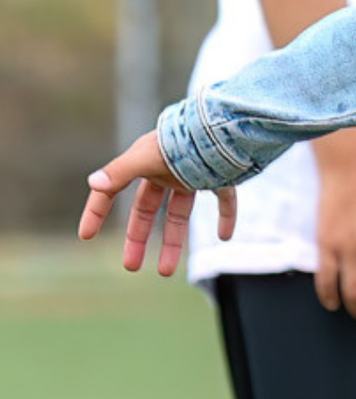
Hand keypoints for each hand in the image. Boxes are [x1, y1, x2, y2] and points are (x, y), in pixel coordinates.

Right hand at [79, 134, 234, 274]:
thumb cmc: (179, 139)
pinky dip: (226, 218)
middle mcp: (166, 171)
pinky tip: (225, 237)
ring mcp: (193, 175)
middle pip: (146, 211)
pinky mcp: (221, 178)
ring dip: (173, 242)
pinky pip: (225, 201)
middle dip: (137, 239)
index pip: (113, 191)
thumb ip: (120, 172)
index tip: (86, 235)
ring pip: (179, 214)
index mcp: (143, 164)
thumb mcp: (145, 157)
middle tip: (130, 266)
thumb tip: (93, 184)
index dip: (97, 211)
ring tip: (165, 272)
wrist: (220, 126)